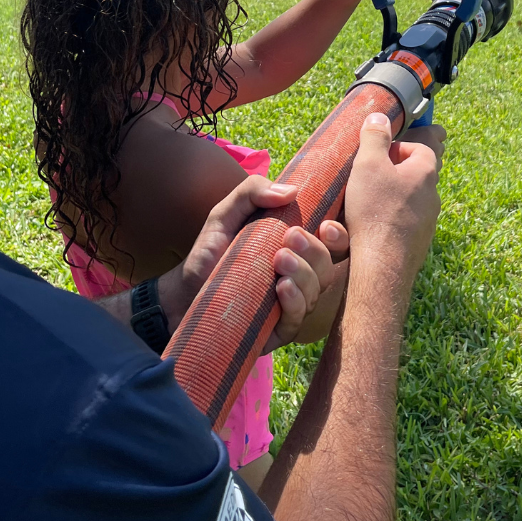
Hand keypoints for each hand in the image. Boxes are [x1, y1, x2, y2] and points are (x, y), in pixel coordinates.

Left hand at [156, 176, 347, 351]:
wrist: (181, 292)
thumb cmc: (210, 251)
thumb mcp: (226, 212)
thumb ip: (252, 191)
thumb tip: (292, 191)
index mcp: (295, 247)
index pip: (333, 242)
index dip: (339, 234)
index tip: (326, 226)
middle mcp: (300, 275)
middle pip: (330, 265)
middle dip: (316, 251)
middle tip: (291, 238)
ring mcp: (290, 304)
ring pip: (318, 290)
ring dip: (304, 273)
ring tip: (279, 261)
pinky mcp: (276, 330)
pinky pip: (298, 319)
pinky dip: (295, 301)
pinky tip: (281, 289)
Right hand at [341, 112, 442, 297]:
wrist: (382, 264)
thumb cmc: (375, 210)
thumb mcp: (368, 165)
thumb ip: (374, 138)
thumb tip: (379, 117)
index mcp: (425, 171)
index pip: (427, 144)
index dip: (410, 139)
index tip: (395, 142)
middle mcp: (432, 195)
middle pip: (422, 171)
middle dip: (406, 164)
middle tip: (387, 163)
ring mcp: (427, 221)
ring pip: (416, 197)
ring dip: (400, 191)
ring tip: (376, 192)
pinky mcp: (417, 241)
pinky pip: (409, 220)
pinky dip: (396, 214)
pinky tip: (378, 219)